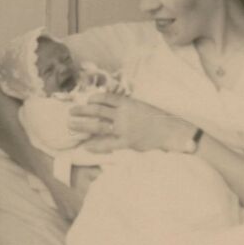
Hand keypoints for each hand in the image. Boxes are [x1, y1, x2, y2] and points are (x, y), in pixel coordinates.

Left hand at [69, 94, 191, 153]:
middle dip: (82, 110)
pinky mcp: (127, 142)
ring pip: (99, 125)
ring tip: (71, 125)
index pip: (107, 98)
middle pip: (98, 110)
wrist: (173, 130)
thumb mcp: (145, 107)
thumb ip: (130, 106)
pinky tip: (86, 146)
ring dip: (83, 125)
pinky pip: (108, 144)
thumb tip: (117, 105)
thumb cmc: (161, 119)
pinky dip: (96, 145)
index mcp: (129, 103)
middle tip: (70, 112)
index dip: (95, 98)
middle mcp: (124, 114)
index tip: (87, 99)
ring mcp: (124, 128)